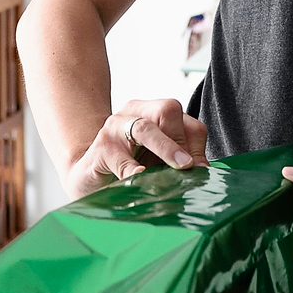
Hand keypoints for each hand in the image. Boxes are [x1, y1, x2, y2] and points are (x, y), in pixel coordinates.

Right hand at [67, 98, 206, 196]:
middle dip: (181, 141)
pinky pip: (120, 158)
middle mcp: (133, 113)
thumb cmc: (128, 171)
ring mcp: (114, 128)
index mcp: (153, 113)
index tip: (200, 170)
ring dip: (165, 148)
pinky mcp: (100, 149)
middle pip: (168, 110)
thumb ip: (179, 163)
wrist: (88, 182)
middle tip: (188, 167)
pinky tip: (141, 179)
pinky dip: (133, 169)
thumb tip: (203, 171)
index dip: (197, 145)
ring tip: (179, 167)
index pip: (186, 120)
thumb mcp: (158, 164)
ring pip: (145, 128)